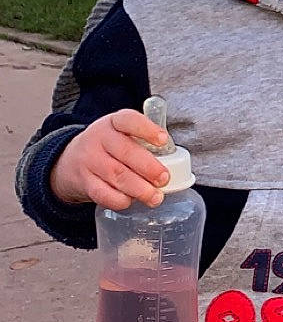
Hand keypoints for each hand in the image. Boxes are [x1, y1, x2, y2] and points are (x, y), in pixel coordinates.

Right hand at [50, 109, 170, 209]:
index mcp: (113, 123)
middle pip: (125, 151)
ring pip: (116, 174)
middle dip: (148, 167)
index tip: (163, 140)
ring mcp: (89, 160)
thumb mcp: (120, 135)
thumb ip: (143, 143)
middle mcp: (99, 139)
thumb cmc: (108, 148)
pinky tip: (131, 201)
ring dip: (139, 188)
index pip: (129, 120)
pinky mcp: (84, 182)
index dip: (147, 129)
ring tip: (156, 197)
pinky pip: (103, 194)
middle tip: (164, 178)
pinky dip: (120, 200)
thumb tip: (175, 164)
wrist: (69, 161)